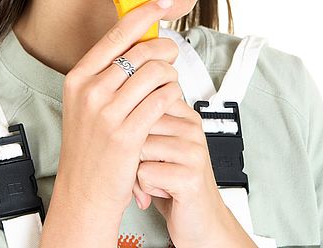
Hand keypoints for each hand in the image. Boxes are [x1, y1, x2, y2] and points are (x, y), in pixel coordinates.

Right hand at [52, 0, 179, 216]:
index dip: (145, 12)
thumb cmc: (92, 144)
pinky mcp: (127, 134)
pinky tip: (170, 102)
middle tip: (171, 57)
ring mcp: (106, 112)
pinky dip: (173, 96)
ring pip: (157, 73)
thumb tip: (143, 37)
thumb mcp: (89, 101)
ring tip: (169, 86)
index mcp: (79, 76)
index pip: (118, 33)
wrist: (85, 192)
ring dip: (171, 76)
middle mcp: (89, 90)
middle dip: (166, 50)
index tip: (163, 0)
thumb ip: (110, 71)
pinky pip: (163, 98)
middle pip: (143, 50)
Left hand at [134, 99, 251, 247]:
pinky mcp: (190, 176)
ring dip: (139, 170)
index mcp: (187, 117)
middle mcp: (192, 130)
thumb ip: (148, 123)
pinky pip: (145, 173)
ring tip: (157, 178)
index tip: (140, 138)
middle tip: (149, 166)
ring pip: (140, 148)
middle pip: (140, 124)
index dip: (134, 124)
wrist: (203, 221)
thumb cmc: (176, 183)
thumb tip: (120, 106)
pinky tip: (162, 190)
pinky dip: (145, 187)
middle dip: (133, 150)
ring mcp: (193, 152)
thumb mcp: (163, 146)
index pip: (148, 101)